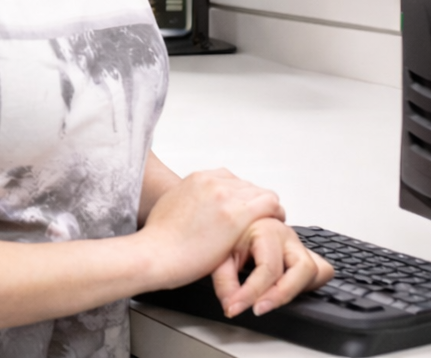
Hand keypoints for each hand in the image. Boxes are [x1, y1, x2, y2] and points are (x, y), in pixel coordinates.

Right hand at [141, 169, 286, 288]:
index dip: (239, 196)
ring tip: (268, 224)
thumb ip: (188, 199)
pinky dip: (275, 214)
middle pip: (248, 186)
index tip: (243, 208)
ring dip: (266, 209)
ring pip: (262, 193)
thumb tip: (195, 207)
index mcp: (196, 178)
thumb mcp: (170, 204)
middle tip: (257, 220)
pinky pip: (270, 205)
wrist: (155, 253)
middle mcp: (212, 182)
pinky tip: (274, 225)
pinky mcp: (237, 216)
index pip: (230, 179)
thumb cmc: (159, 238)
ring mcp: (226, 197)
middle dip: (254, 202)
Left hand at [212, 219, 335, 318]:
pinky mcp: (307, 254)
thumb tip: (232, 305)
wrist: (237, 220)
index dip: (251, 293)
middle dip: (282, 294)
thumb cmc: (231, 235)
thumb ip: (225, 281)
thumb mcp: (221, 254)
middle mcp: (288, 236)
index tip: (236, 308)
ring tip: (270, 300)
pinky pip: (322, 271)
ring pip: (317, 271)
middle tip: (259, 309)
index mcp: (267, 229)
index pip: (268, 268)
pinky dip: (310, 284)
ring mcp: (300, 245)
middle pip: (303, 268)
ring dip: (296, 290)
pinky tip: (287, 290)